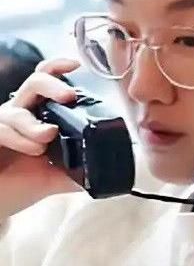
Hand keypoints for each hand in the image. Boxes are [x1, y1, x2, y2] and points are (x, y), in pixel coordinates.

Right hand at [0, 58, 82, 217]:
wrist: (1, 205)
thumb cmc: (24, 185)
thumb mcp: (58, 175)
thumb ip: (80, 168)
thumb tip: (107, 167)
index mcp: (39, 113)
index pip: (46, 80)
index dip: (58, 67)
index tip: (75, 64)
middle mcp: (21, 113)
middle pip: (35, 82)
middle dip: (52, 85)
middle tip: (69, 96)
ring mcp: (3, 124)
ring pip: (16, 110)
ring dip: (35, 125)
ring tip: (48, 137)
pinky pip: (1, 127)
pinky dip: (20, 137)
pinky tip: (33, 148)